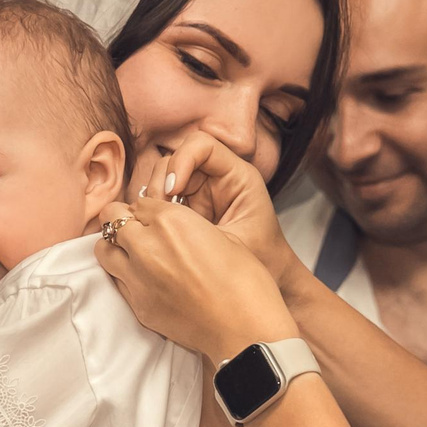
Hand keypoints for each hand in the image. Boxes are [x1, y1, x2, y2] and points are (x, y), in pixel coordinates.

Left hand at [94, 192, 294, 360]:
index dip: (148, 210)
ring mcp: (137, 277)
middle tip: (138, 230)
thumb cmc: (244, 283)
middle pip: (112, 217)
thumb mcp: (224, 236)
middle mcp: (146, 245)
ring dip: (115, 247)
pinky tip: (145, 281)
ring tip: (134, 254)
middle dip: (123, 220)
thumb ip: (189, 225)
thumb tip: (174, 226)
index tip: (155, 218)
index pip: (140, 202)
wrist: (244, 329)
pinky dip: (124, 276)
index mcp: (170, 220)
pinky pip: (116, 281)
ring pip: (102, 249)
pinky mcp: (137, 305)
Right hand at [133, 132, 306, 295]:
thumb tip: (163, 213)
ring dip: (154, 198)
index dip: (181, 161)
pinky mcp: (187, 209)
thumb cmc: (264, 262)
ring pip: (163, 178)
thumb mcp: (237, 244)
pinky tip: (156, 231)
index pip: (201, 145)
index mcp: (238, 177)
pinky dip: (154, 213)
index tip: (173, 191)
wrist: (272, 280)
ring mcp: (200, 192)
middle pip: (176, 158)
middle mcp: (217, 178)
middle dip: (162, 182)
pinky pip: (162, 200)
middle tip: (160, 213)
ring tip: (158, 225)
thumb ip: (204, 229)